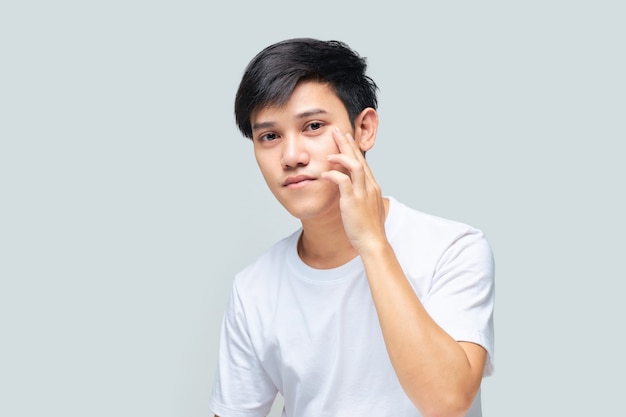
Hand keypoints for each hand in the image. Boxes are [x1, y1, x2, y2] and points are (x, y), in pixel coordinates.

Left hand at [321, 127, 386, 253]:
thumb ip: (360, 197)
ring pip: (354, 166)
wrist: (373, 242)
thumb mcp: (366, 208)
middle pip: (359, 159)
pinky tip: (325, 173)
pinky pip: (343, 182)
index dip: (354, 149)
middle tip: (338, 131)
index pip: (363, 163)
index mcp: (372, 187)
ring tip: (330, 150)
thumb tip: (351, 193)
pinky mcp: (353, 201)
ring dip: (342, 156)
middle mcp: (370, 187)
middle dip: (348, 144)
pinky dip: (333, 174)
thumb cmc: (368, 229)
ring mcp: (363, 193)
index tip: (347, 139)